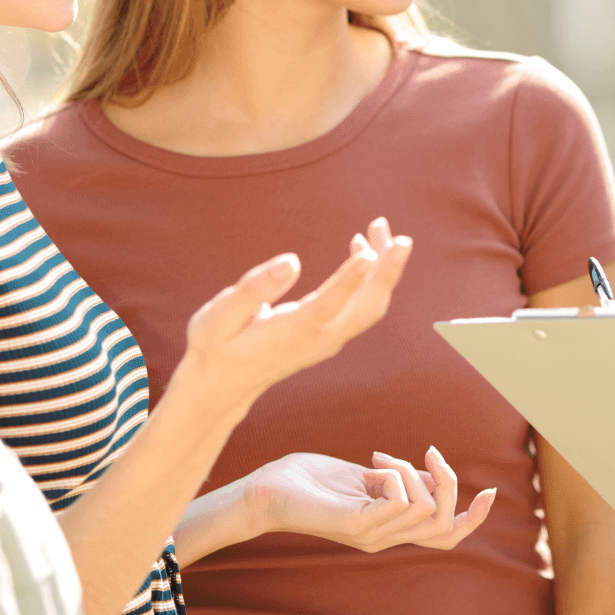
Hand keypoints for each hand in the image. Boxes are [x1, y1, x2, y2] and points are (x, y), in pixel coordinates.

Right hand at [180, 218, 411, 404]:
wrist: (222, 386)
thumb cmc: (215, 346)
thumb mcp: (219, 317)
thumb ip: (255, 289)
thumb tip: (292, 261)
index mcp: (291, 333)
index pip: (328, 306)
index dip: (350, 280)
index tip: (368, 253)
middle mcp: (318, 340)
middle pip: (367, 308)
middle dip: (387, 271)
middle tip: (399, 236)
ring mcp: (328, 341)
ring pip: (370, 307)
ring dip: (382, 269)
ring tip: (379, 228)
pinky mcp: (330, 336)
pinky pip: (361, 308)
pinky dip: (371, 278)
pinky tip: (361, 250)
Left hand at [240, 446, 497, 552]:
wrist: (264, 492)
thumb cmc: (309, 480)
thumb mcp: (365, 477)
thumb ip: (398, 479)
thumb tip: (433, 475)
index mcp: (390, 528)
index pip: (446, 537)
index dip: (474, 518)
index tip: (489, 491)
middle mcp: (385, 538)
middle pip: (446, 525)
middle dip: (451, 483)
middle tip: (429, 453)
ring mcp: (371, 535)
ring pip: (427, 508)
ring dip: (414, 472)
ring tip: (381, 458)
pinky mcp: (356, 525)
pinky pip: (400, 502)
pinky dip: (397, 475)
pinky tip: (373, 465)